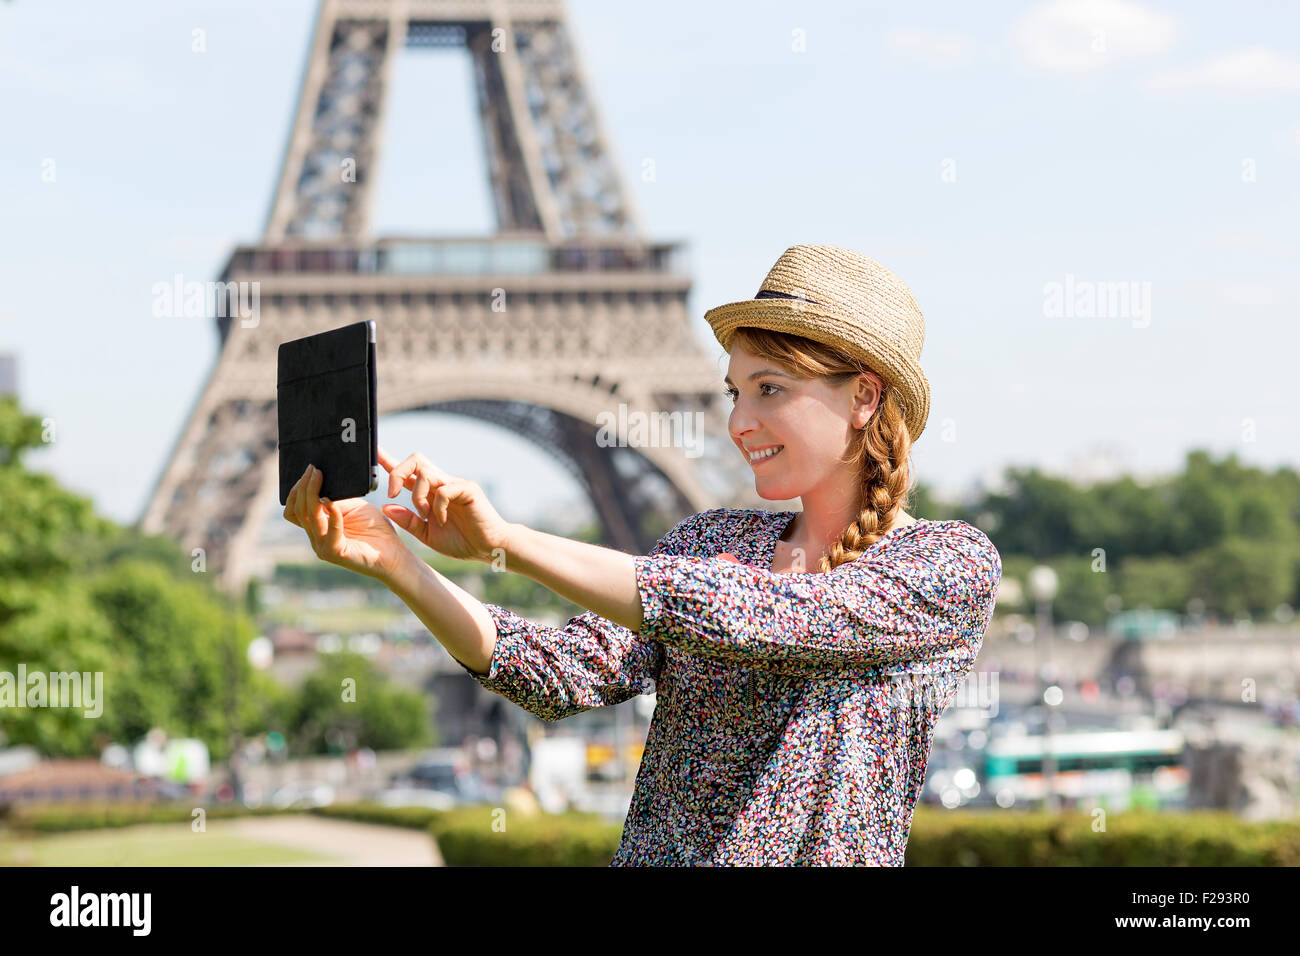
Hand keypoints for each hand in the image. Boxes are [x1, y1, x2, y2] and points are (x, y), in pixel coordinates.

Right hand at [282, 463, 411, 581]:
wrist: (394, 553)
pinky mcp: (335, 553)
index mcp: (318, 527)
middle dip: (304, 487)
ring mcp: (323, 547)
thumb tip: (321, 480)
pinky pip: (329, 530)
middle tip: (313, 469)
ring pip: (309, 517)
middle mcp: (316, 538)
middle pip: (298, 511)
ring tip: (319, 477)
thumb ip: (336, 498)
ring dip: (312, 494)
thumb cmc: (375, 529)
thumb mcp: (353, 507)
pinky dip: (331, 513)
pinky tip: (332, 501)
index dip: (297, 490)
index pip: (294, 510)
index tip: (309, 470)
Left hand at [377, 446, 510, 562]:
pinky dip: (437, 506)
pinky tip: (442, 521)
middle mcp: (441, 484)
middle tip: (393, 493)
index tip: (375, 452)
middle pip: (415, 460)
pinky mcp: (468, 489)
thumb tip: (386, 507)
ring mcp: (455, 484)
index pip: (407, 472)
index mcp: (430, 493)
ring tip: (425, 515)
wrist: (488, 548)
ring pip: (426, 473)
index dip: (390, 461)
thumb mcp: (426, 534)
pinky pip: (444, 490)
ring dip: (418, 495)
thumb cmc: (461, 541)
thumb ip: (408, 521)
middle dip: (398, 472)